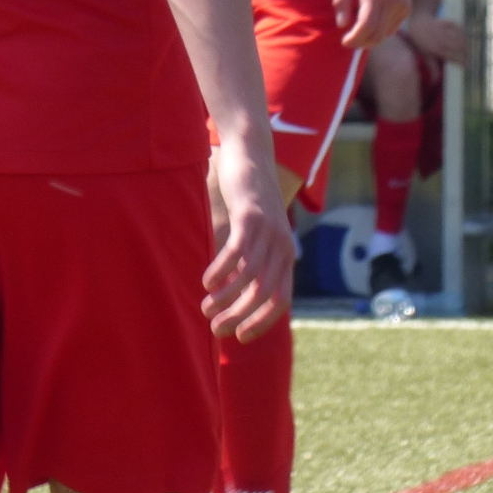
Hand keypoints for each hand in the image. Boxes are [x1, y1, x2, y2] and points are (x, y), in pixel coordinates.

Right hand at [202, 141, 296, 342]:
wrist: (251, 153)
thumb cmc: (248, 198)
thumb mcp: (255, 232)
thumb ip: (251, 258)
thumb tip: (232, 292)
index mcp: (286, 255)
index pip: (281, 301)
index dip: (262, 323)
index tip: (240, 338)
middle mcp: (283, 246)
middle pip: (264, 295)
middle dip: (240, 317)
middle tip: (216, 329)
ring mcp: (269, 231)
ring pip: (250, 277)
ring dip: (227, 298)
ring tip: (205, 307)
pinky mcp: (251, 216)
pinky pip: (236, 252)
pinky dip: (221, 270)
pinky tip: (206, 280)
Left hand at [334, 0, 412, 48]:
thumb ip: (340, 0)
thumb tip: (342, 25)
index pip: (367, 25)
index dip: (355, 38)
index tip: (344, 42)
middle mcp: (393, 1)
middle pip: (377, 34)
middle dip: (362, 42)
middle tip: (349, 41)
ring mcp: (403, 5)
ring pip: (385, 33)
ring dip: (370, 37)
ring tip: (358, 30)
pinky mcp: (407, 7)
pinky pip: (392, 27)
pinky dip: (380, 30)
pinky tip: (371, 22)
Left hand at [405, 13, 467, 66]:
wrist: (417, 24)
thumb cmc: (421, 41)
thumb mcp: (425, 55)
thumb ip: (432, 67)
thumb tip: (435, 81)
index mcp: (437, 50)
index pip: (453, 57)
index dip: (462, 61)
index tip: (467, 65)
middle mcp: (441, 40)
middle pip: (459, 47)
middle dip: (466, 52)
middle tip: (470, 55)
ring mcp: (443, 31)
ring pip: (460, 37)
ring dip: (466, 42)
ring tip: (468, 47)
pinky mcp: (445, 22)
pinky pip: (457, 27)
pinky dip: (462, 31)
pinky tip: (464, 36)